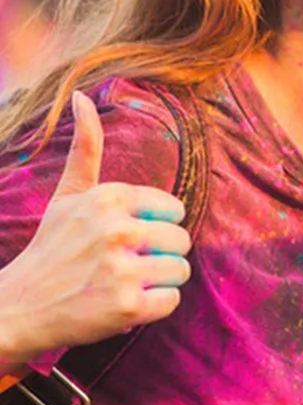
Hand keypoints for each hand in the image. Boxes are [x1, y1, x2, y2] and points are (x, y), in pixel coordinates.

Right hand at [0, 92, 190, 368]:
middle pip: (182, 239)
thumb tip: (80, 94)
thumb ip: (86, 147)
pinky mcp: (126, 306)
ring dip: (158, 282)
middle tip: (124, 265)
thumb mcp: (68, 194)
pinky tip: (123, 305)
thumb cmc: (52, 248)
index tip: (125, 239)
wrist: (17, 310)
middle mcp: (117, 228)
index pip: (174, 209)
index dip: (154, 227)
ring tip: (123, 284)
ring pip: (180, 270)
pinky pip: (172, 301)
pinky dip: (153, 308)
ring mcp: (122, 268)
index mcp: (110, 197)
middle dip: (160, 255)